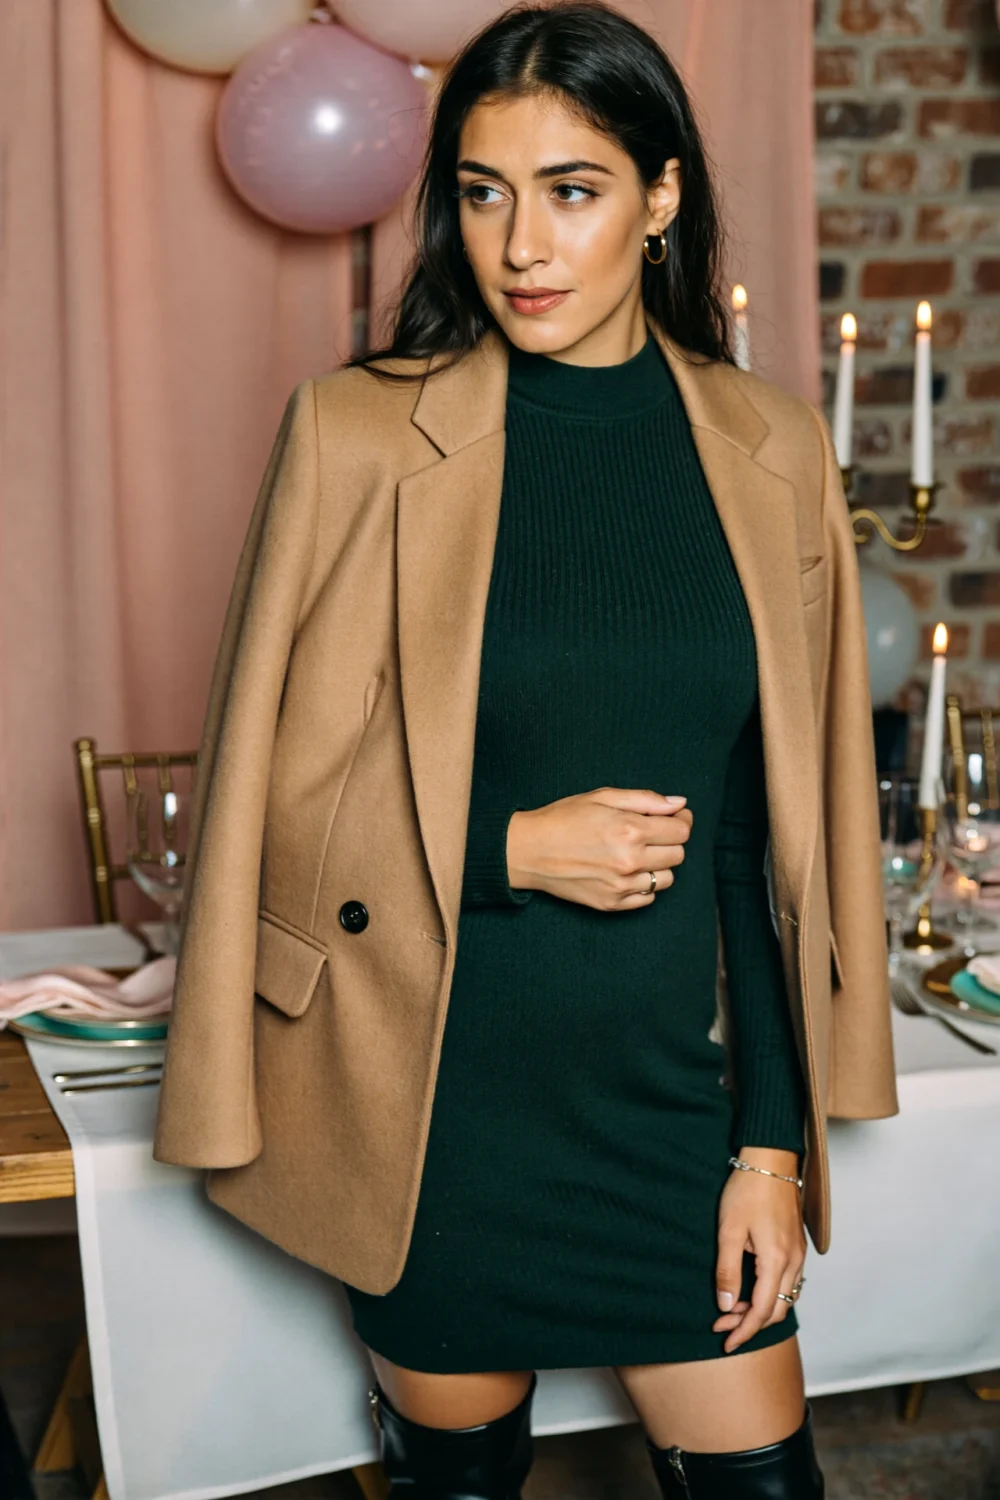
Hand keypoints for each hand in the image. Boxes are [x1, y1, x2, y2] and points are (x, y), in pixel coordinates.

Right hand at [505, 788, 692, 909]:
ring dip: (659, 864)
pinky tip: (626, 871)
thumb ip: (646, 800)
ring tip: (638, 853)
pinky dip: (644, 885)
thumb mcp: (603, 796)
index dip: (682, 821)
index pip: (681, 831)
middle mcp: (630, 861)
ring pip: (667, 879)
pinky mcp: (612, 904)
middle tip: (653, 832)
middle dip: (671, 840)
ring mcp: (621, 886)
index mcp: (630, 830)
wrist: (528, 851)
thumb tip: (679, 804)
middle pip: (678, 855)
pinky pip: (647, 897)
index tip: (674, 817)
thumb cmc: (563, 818)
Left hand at [712, 1147, 806, 1352]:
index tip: (726, 1343)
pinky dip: (770, 1293)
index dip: (745, 1331)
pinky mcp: (796, 1244)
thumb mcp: (728, 1231)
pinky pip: (788, 1282)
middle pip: (778, 1309)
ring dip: (760, 1309)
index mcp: (778, 1261)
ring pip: (785, 1297)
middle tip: (722, 1325)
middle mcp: (794, 1262)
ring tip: (732, 1310)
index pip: (764, 1311)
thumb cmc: (747, 1190)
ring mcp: (798, 1253)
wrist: (771, 1159)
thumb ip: (728, 1271)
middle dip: (750, 1324)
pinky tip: (750, 1289)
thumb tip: (726, 1306)